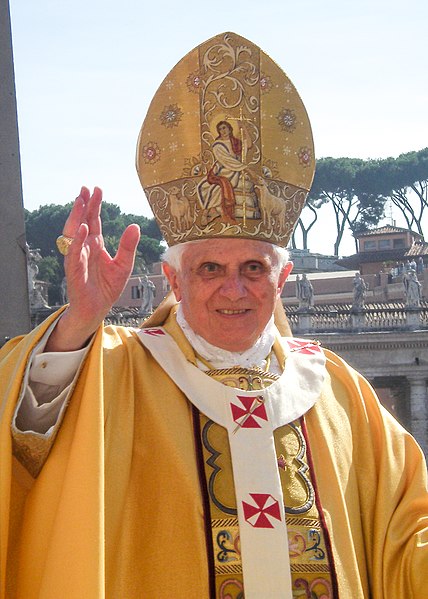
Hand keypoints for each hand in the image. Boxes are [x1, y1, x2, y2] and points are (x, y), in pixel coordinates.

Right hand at [46, 187, 139, 350]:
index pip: (93, 221)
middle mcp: (84, 248)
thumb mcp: (124, 265)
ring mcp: (77, 258)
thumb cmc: (108, 288)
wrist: (96, 309)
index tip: (96, 189)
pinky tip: (83, 229)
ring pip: (73, 233)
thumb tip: (135, 225)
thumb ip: (128, 246)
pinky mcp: (74, 270)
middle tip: (85, 188)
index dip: (94, 205)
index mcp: (95, 245)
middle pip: (82, 222)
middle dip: (83, 205)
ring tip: (80, 202)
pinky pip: (74, 253)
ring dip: (76, 217)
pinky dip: (78, 241)